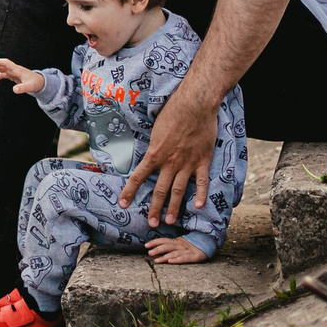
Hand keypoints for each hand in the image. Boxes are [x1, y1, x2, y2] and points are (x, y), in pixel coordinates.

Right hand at [0, 58, 43, 95]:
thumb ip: (22, 88)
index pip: (6, 63)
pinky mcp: (13, 76)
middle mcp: (14, 69)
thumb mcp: (30, 87)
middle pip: (1, 66)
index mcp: (17, 70)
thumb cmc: (36, 83)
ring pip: (1, 69)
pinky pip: (3, 74)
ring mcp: (14, 72)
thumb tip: (14, 90)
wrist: (41, 83)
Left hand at [121, 88, 215, 227]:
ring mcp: (187, 163)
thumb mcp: (155, 129)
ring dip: (174, 207)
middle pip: (159, 190)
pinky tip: (198, 206)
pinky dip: (200, 194)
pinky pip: (201, 181)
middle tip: (151, 223)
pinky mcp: (202, 160)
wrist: (195, 104)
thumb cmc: (173, 111)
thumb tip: (148, 156)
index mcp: (155, 154)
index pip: (138, 177)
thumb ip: (153, 146)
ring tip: (170, 220)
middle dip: (154, 208)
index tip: (123, 204)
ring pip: (178, 190)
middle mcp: (170, 162)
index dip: (129, 192)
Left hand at [145, 235, 208, 265]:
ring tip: (157, 260)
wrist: (210, 243)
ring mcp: (187, 251)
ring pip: (174, 253)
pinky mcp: (195, 256)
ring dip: (165, 256)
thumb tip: (156, 248)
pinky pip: (185, 258)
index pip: (164, 241)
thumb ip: (171, 244)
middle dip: (158, 249)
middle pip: (168, 246)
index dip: (155, 242)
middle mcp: (181, 245)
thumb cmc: (193, 245)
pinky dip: (177, 259)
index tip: (146, 245)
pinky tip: (171, 261)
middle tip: (149, 253)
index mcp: (177, 241)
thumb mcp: (181, 243)